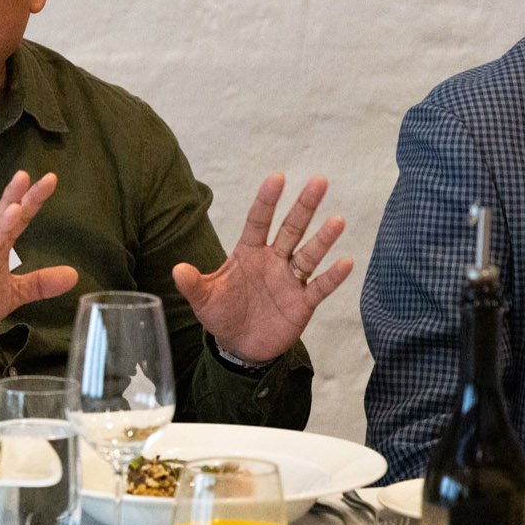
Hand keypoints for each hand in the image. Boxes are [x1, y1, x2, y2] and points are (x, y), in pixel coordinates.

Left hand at [171, 173, 351, 362]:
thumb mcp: (203, 300)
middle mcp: (272, 260)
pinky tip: (347, 262)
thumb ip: (193, 285)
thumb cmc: (222, 314)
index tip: (277, 177)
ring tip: (338, 220)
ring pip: (309, 254)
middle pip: (291, 229)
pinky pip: (320, 287)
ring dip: (323, 238)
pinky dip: (333, 276)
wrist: (240, 346)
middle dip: (304, 206)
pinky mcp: (302, 303)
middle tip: (319, 181)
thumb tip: (177, 270)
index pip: (259, 221)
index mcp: (248, 253)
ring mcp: (289, 280)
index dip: (267, 200)